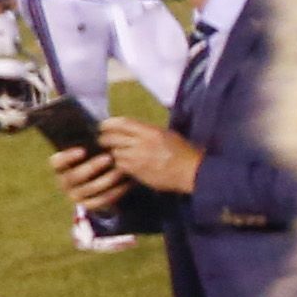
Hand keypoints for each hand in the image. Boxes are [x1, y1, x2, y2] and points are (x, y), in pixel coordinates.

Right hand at [51, 140, 127, 213]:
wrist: (103, 178)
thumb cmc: (94, 156)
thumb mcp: (90, 149)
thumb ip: (89, 142)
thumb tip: (98, 128)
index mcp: (61, 166)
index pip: (57, 162)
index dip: (68, 157)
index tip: (82, 150)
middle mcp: (64, 182)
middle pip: (74, 176)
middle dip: (92, 167)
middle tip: (108, 158)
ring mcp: (75, 195)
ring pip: (90, 189)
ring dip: (107, 179)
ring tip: (121, 169)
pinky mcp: (89, 205)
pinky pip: (102, 200)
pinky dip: (115, 191)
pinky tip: (127, 183)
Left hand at [87, 117, 201, 196]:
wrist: (192, 172)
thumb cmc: (184, 152)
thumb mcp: (167, 134)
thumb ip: (148, 131)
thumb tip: (131, 129)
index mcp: (150, 131)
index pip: (121, 123)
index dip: (108, 124)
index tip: (104, 126)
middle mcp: (142, 144)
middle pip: (112, 138)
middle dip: (105, 139)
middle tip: (103, 140)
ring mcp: (138, 159)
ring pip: (114, 154)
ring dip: (113, 153)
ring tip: (115, 153)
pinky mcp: (138, 173)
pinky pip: (121, 167)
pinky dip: (119, 165)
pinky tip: (124, 164)